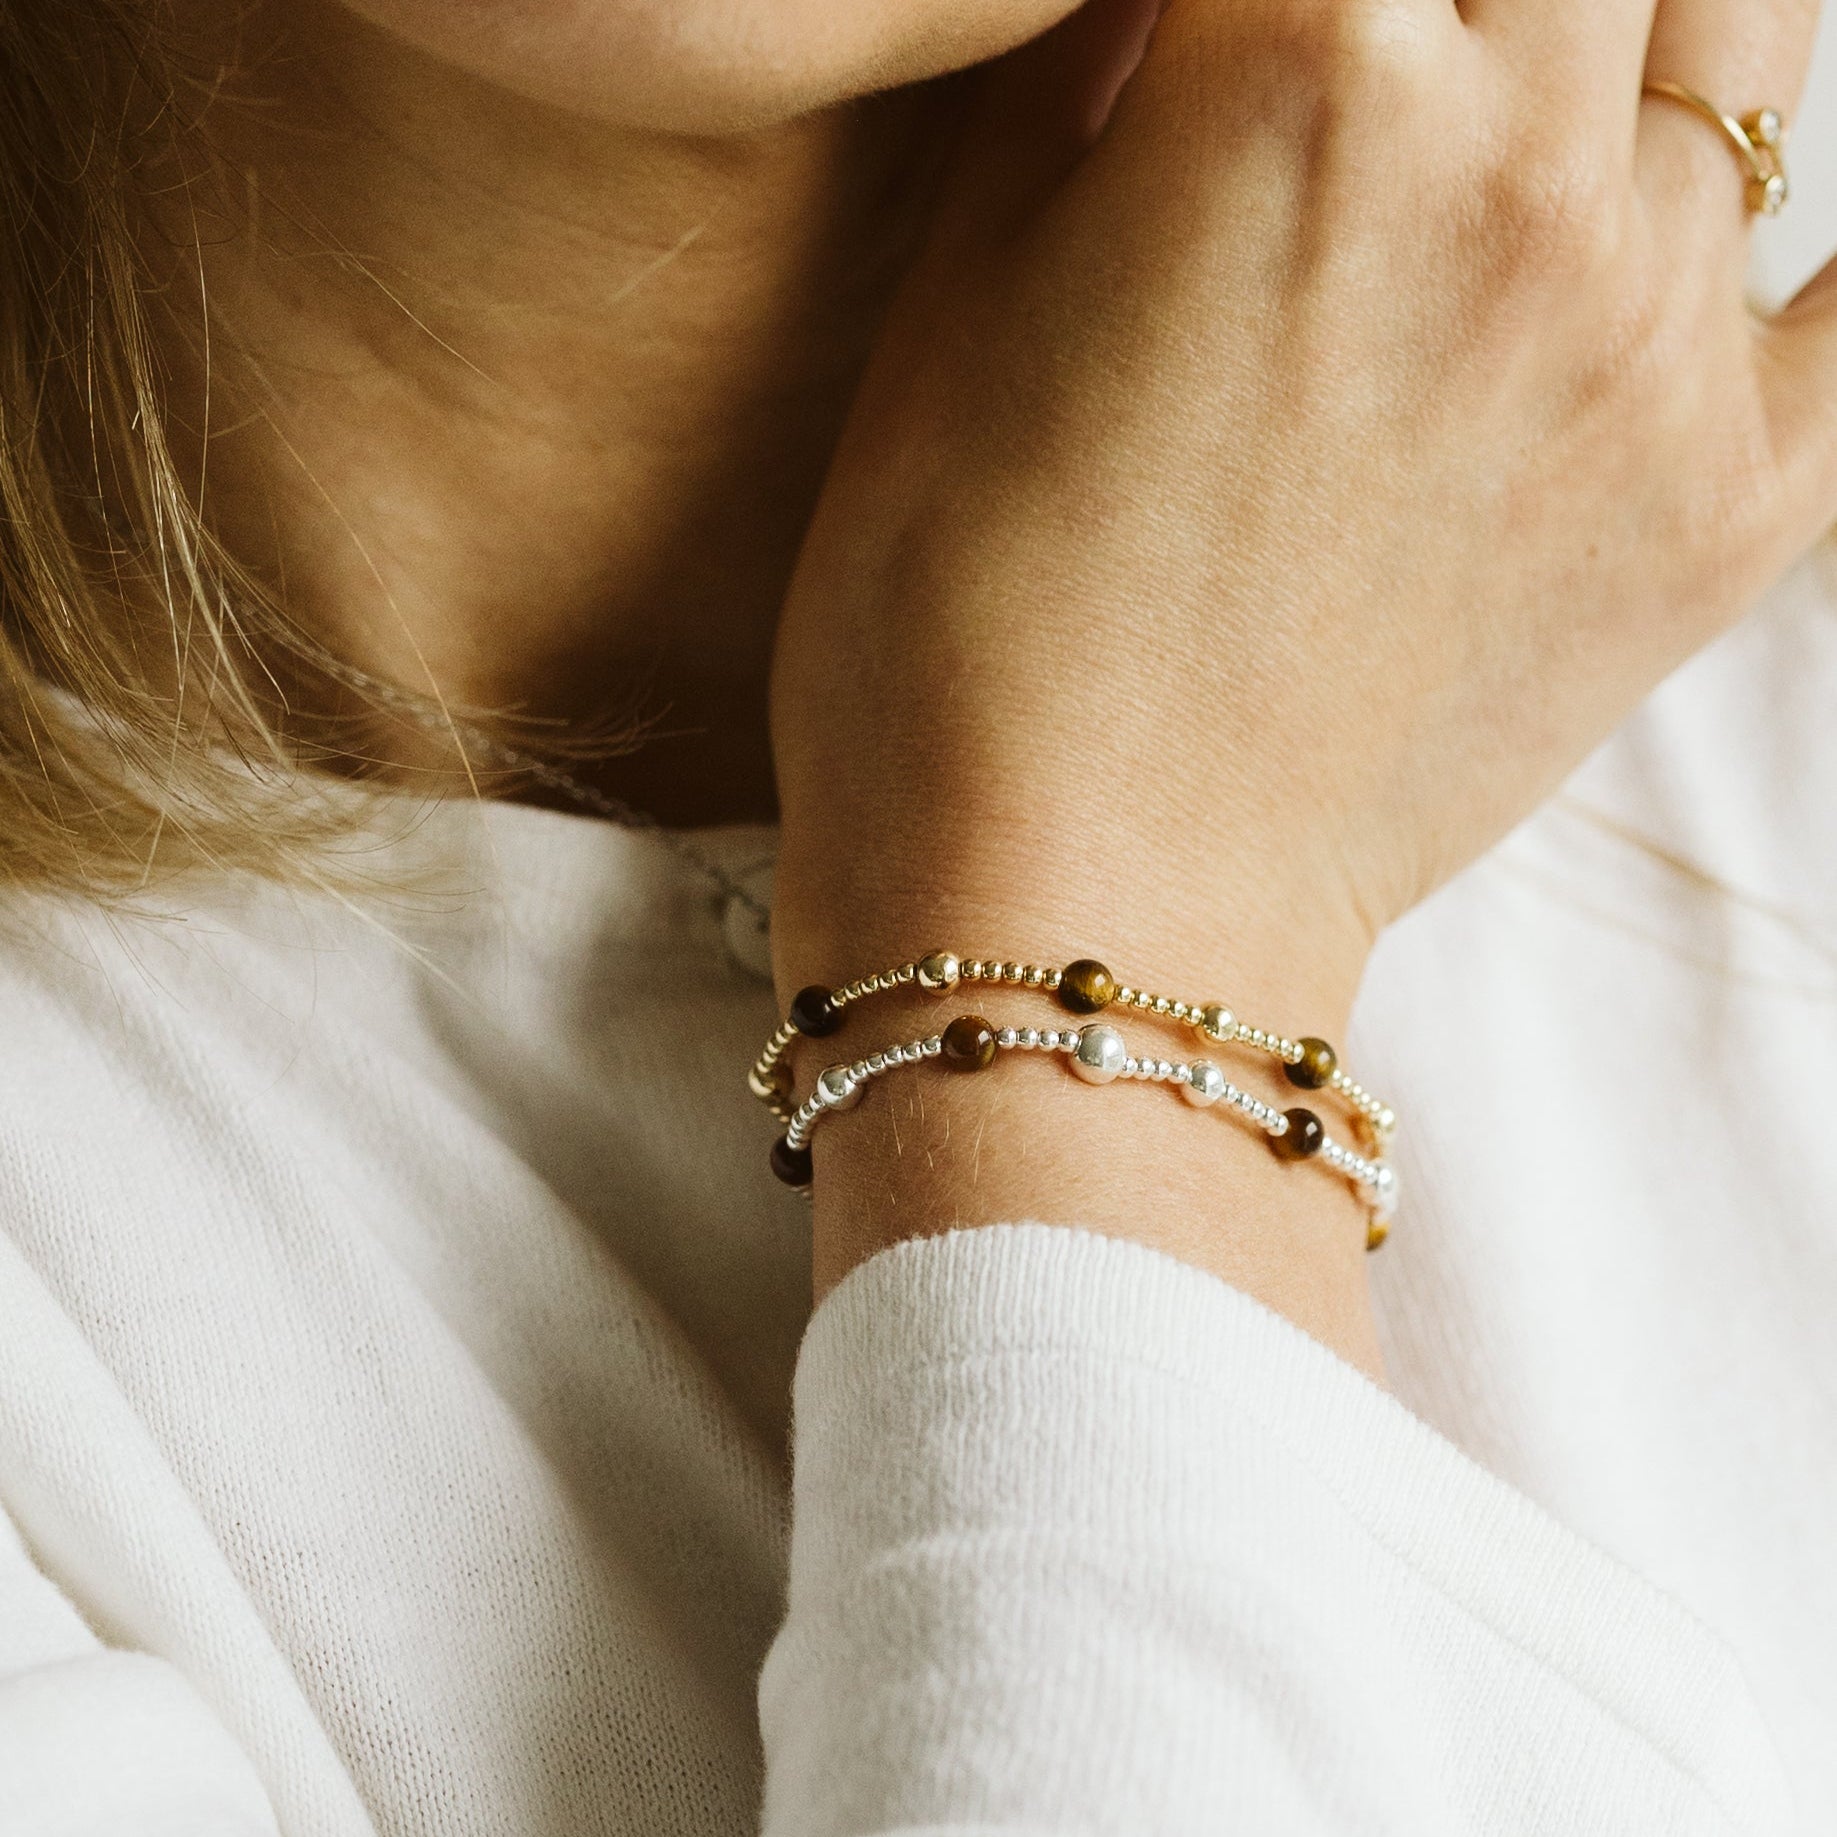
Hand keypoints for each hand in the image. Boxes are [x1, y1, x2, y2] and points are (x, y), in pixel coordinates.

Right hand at [766, 0, 1834, 1351]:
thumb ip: (1099, 78)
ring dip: (1628, 26)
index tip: (1252, 41)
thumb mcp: (963, 300)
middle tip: (1393, 66)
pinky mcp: (1729, 506)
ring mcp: (1655, 342)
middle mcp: (1520, 167)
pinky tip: (1719, 226)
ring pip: (1743, 36)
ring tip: (1527, 97)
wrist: (1071, 908)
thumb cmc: (954, 633)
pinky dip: (1805, 245)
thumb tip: (1183, 5)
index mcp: (1300, 69)